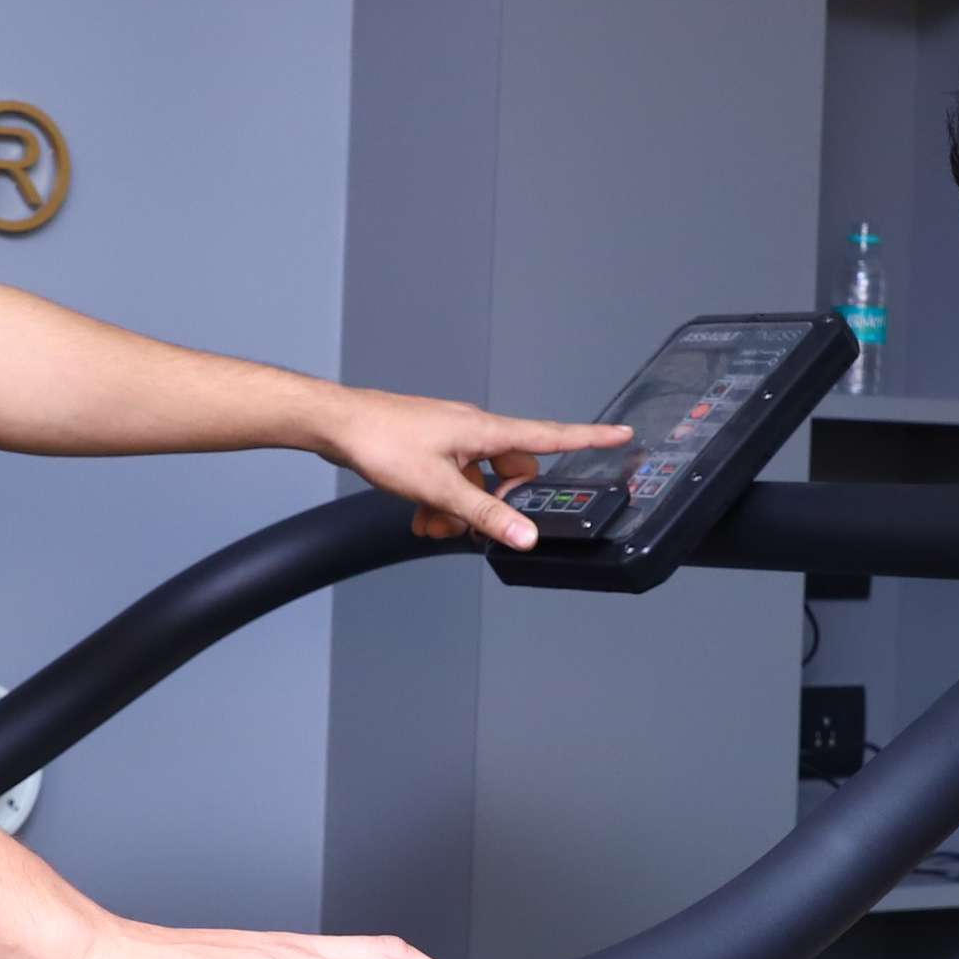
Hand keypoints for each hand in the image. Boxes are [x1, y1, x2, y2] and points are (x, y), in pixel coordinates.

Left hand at [320, 387, 631, 550]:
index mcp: (486, 431)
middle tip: (479, 525)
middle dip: (499, 504)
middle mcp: (474, 430)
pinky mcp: (432, 447)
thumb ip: (484, 515)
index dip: (590, 438)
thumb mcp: (438, 488)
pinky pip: (454, 479)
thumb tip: (523, 534)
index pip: (552, 435)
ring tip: (435, 524)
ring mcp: (452, 438)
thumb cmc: (381, 441)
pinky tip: (422, 517)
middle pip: (512, 473)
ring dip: (463, 508)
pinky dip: (444, 501)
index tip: (621, 436)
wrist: (337, 424)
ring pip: (478, 481)